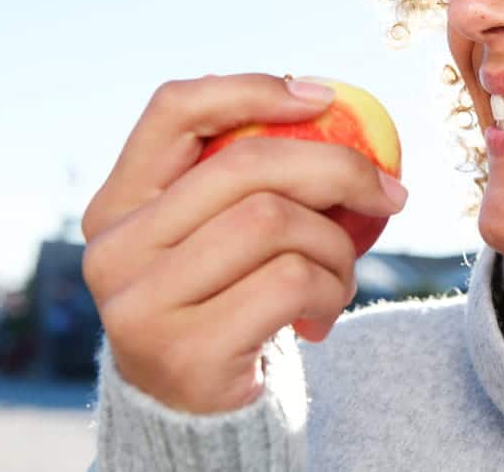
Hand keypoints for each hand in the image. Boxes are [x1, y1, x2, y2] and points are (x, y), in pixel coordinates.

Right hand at [80, 73, 406, 412]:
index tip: (324, 98)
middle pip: (246, 166)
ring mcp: (142, 303)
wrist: (201, 415)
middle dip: (338, 168)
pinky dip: (332, 290)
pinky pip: (292, 281)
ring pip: (275, 222)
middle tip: (389, 192)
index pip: (173, 109)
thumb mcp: (214, 235)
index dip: (252, 89)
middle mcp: (114, 249)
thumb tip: (325, 104)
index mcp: (116, 204)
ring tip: (341, 273)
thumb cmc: (224, 302)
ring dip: (336, 245)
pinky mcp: (186, 350)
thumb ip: (241, 178)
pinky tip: (324, 311)